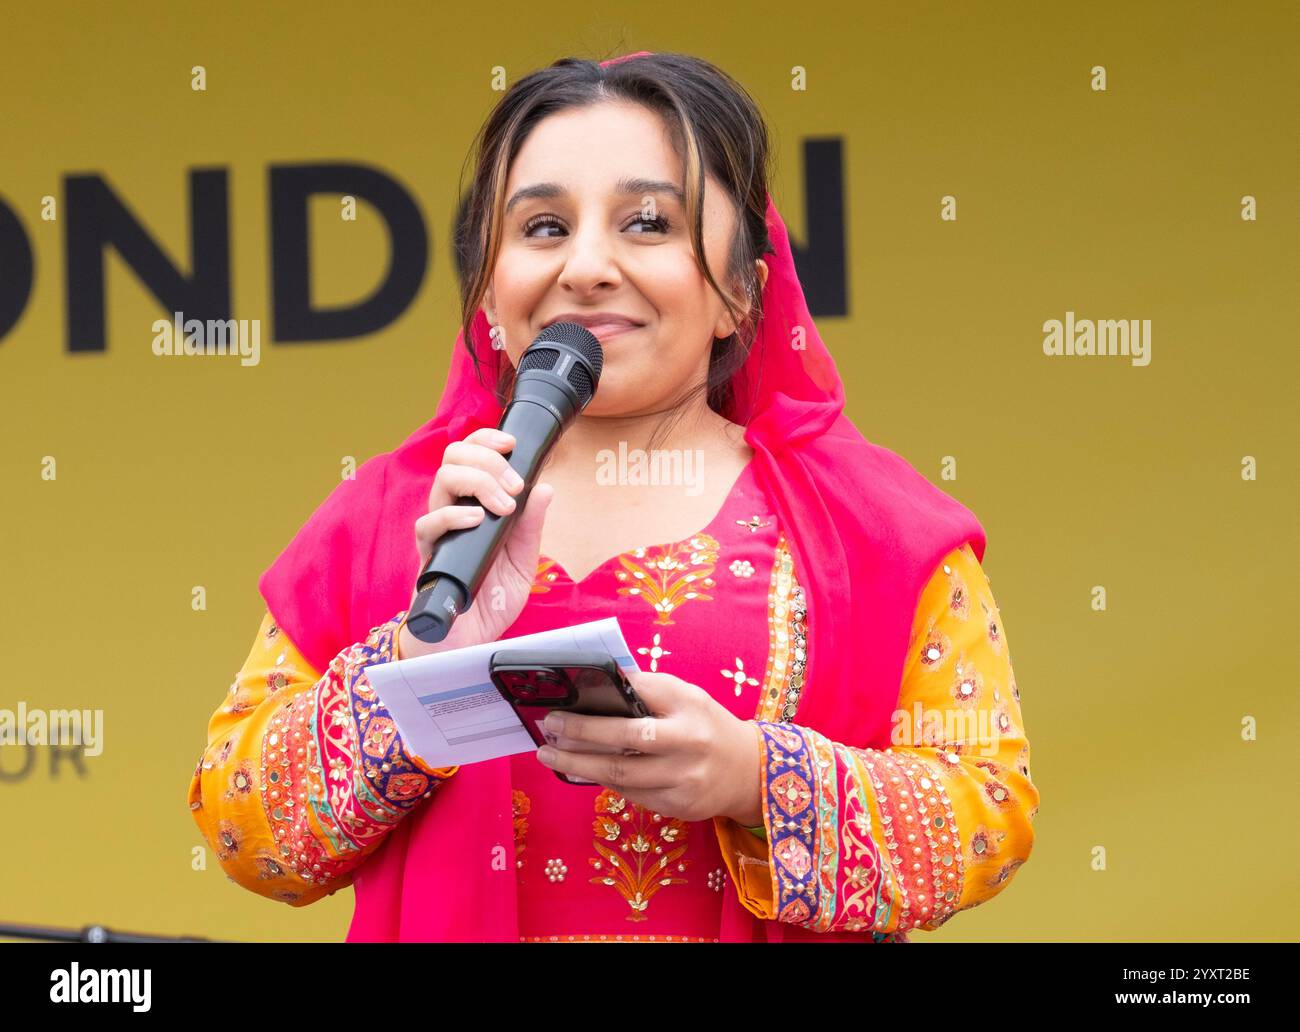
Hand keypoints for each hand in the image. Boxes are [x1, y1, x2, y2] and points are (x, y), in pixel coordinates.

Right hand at [399, 427, 554, 658]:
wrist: (470, 642)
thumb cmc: (491, 602)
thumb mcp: (523, 561)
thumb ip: (531, 526)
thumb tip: (546, 487)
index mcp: (474, 505)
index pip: (470, 455)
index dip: (486, 439)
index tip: (511, 443)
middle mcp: (453, 511)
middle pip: (453, 457)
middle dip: (488, 459)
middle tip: (514, 486)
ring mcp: (439, 532)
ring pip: (442, 480)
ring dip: (478, 482)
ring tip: (502, 505)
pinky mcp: (428, 556)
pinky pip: (428, 524)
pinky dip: (453, 514)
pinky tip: (476, 519)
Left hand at [533, 670, 763, 824]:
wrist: (748, 771)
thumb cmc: (706, 725)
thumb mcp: (686, 697)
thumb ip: (647, 690)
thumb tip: (596, 684)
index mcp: (689, 706)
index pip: (639, 695)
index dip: (601, 697)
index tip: (565, 700)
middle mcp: (689, 743)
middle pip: (625, 740)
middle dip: (581, 734)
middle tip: (549, 728)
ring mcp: (684, 779)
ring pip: (621, 774)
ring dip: (579, 765)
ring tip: (550, 755)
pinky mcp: (678, 807)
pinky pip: (631, 794)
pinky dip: (604, 781)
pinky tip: (583, 771)